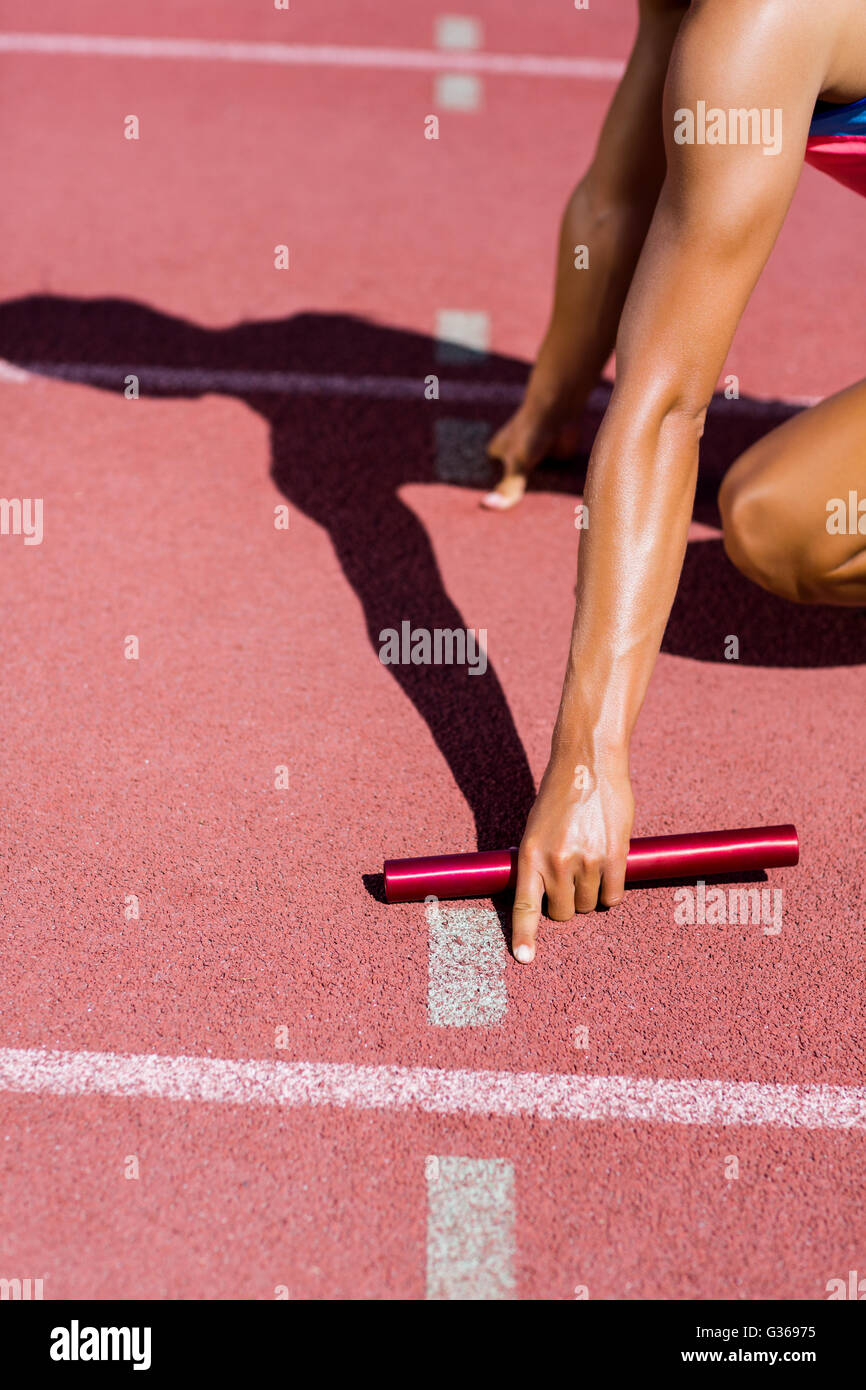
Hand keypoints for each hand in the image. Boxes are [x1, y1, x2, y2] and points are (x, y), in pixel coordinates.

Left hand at [511, 751, 633, 962]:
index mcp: (530, 856)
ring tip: (590, 863)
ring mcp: (586, 861)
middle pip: (563, 913)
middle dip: (567, 904)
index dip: (525, 936)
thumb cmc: (559, 796)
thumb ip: (539, 862)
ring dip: (590, 894)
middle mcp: (556, 863)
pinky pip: (613, 896)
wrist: (587, 764)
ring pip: (588, 905)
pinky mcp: (614, 856)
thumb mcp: (536, 829)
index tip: (524, 958)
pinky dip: (611, 891)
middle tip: (572, 881)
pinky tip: (609, 869)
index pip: (525, 906)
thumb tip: (546, 895)